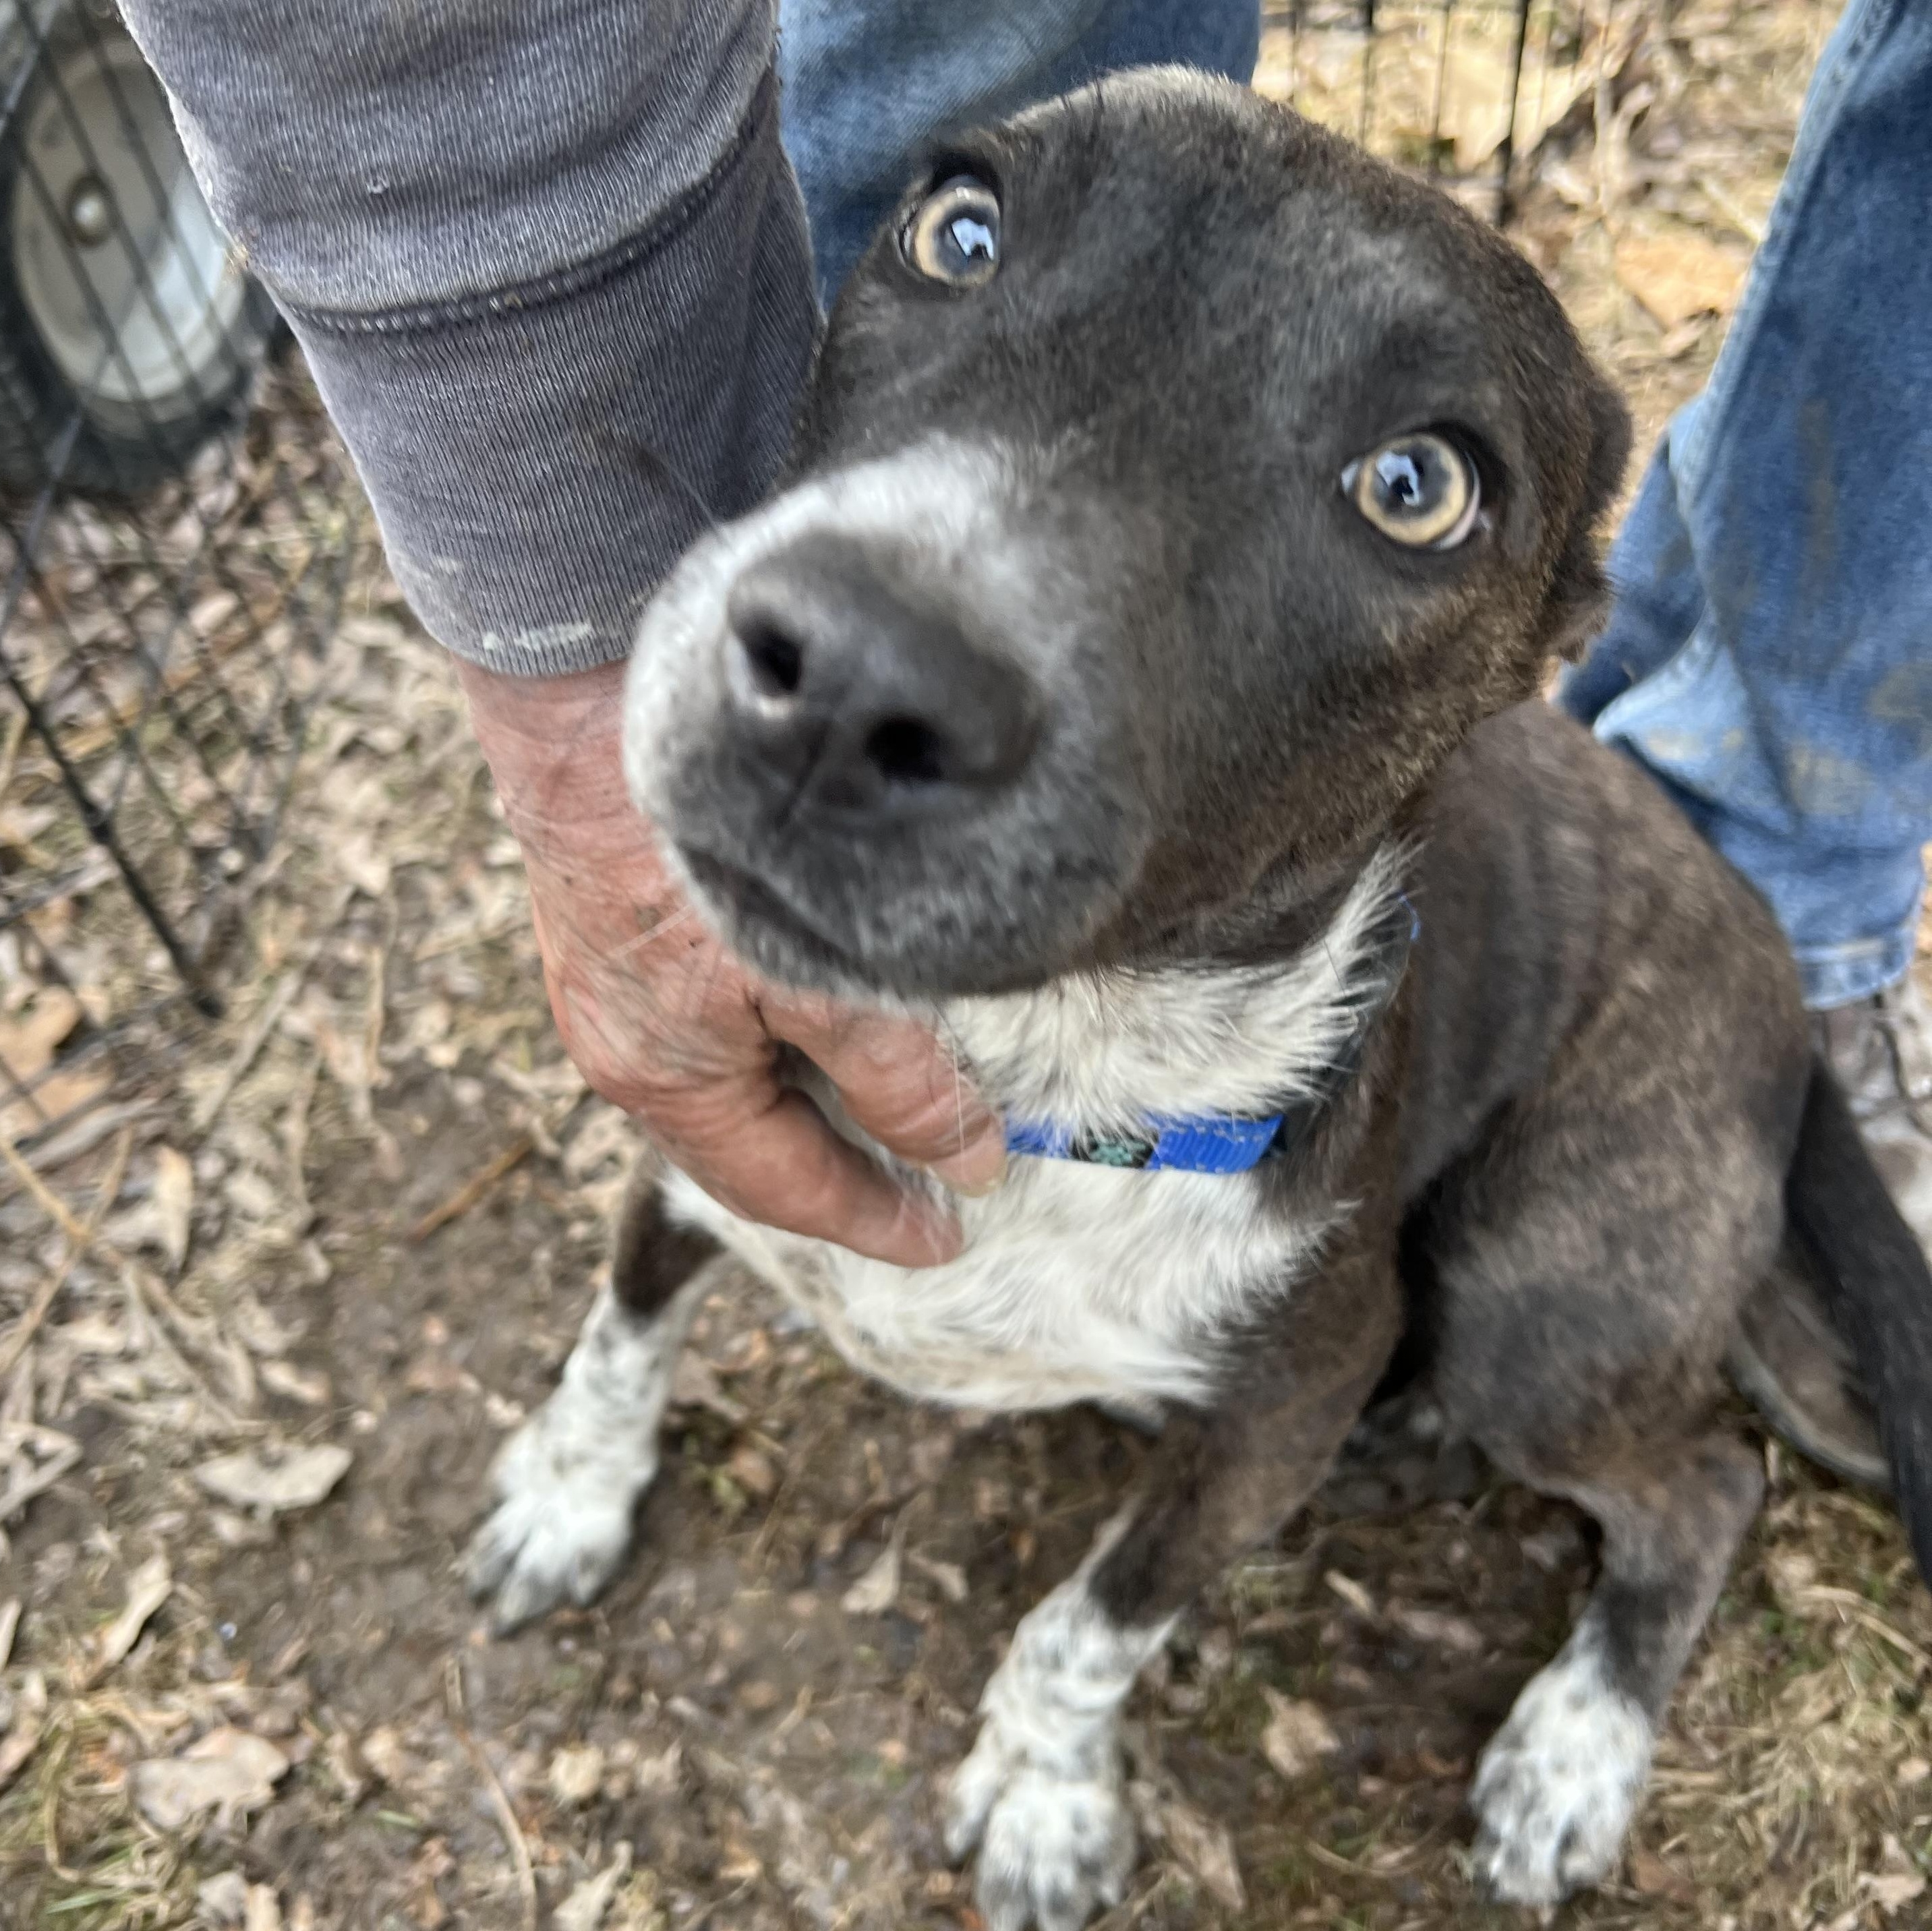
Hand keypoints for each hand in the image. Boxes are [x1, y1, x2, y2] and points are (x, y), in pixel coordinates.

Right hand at [456, 658, 1004, 1265]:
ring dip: (801, 1108)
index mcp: (666, 1080)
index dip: (870, 1219)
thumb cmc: (698, 852)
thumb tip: (968, 1162)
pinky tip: (813, 1014)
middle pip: (744, 1148)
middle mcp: (622, 1048)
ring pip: (724, 1082)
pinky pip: (706, 1022)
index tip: (944, 1239)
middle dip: (831, 1177)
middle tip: (920, 1192)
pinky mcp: (618, 925)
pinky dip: (771, 1042)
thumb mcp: (821, 983)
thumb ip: (899, 1081)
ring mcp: (610, 987)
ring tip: (882, 1113)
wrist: (587, 711)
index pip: (783, 1187)